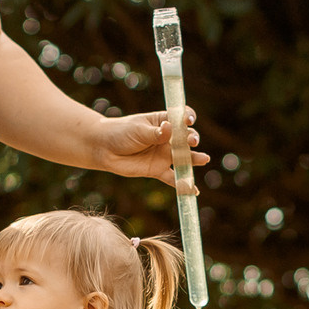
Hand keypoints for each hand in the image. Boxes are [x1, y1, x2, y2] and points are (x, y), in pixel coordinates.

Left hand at [94, 105, 208, 191]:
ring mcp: (164, 155)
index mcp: (164, 121)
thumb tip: (169, 128)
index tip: (189, 121)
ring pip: (184, 158)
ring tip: (204, 159)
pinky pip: (173, 178)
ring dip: (194, 159)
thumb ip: (155, 133)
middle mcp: (168, 138)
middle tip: (191, 141)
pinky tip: (193, 191)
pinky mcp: (158, 170)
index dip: (188, 118)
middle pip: (186, 138)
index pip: (181, 118)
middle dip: (191, 139)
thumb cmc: (121, 133)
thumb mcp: (138, 130)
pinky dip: (183, 185)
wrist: (104, 149)